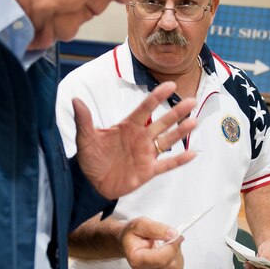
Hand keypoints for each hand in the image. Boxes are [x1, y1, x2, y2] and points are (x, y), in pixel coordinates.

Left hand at [73, 81, 197, 199]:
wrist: (90, 183)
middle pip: (162, 122)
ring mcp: (146, 154)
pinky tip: (192, 153)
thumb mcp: (85, 138)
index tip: (170, 85)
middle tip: (191, 100)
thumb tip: (76, 100)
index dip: (157, 97)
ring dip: (180, 132)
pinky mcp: (148, 171)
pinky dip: (179, 160)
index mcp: (127, 126)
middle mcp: (141, 137)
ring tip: (193, 121)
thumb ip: (84, 120)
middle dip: (176, 112)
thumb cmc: (90, 158)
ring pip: (167, 140)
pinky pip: (166, 165)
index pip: (144, 109)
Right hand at [120, 217, 184, 268]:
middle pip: (170, 264)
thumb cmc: (133, 234)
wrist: (129, 242)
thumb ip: (156, 228)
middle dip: (175, 248)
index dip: (172, 246)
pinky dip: (177, 259)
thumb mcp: (141, 224)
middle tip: (170, 236)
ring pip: (176, 268)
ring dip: (177, 253)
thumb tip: (173, 234)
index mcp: (136, 259)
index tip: (176, 234)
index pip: (161, 259)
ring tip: (167, 243)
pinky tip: (168, 251)